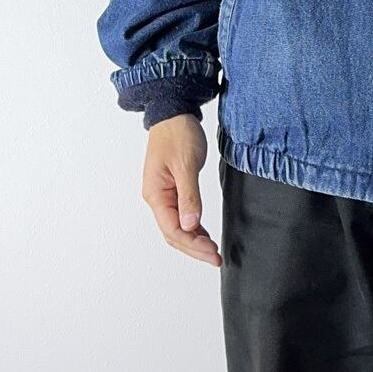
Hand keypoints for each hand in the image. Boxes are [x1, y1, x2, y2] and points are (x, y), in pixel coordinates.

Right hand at [141, 114, 220, 266]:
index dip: (193, 245)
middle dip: (194, 248)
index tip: (213, 253)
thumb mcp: (187, 164)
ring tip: (213, 252)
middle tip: (216, 258)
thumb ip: (189, 196)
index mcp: (156, 194)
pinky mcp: (173, 189)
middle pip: (173, 233)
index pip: (173, 229)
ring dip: (194, 241)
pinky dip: (193, 228)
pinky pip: (181, 215)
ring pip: (177, 227)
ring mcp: (163, 195)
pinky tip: (205, 235)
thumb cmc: (178, 134)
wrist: (174, 113)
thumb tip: (190, 225)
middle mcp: (156, 198)